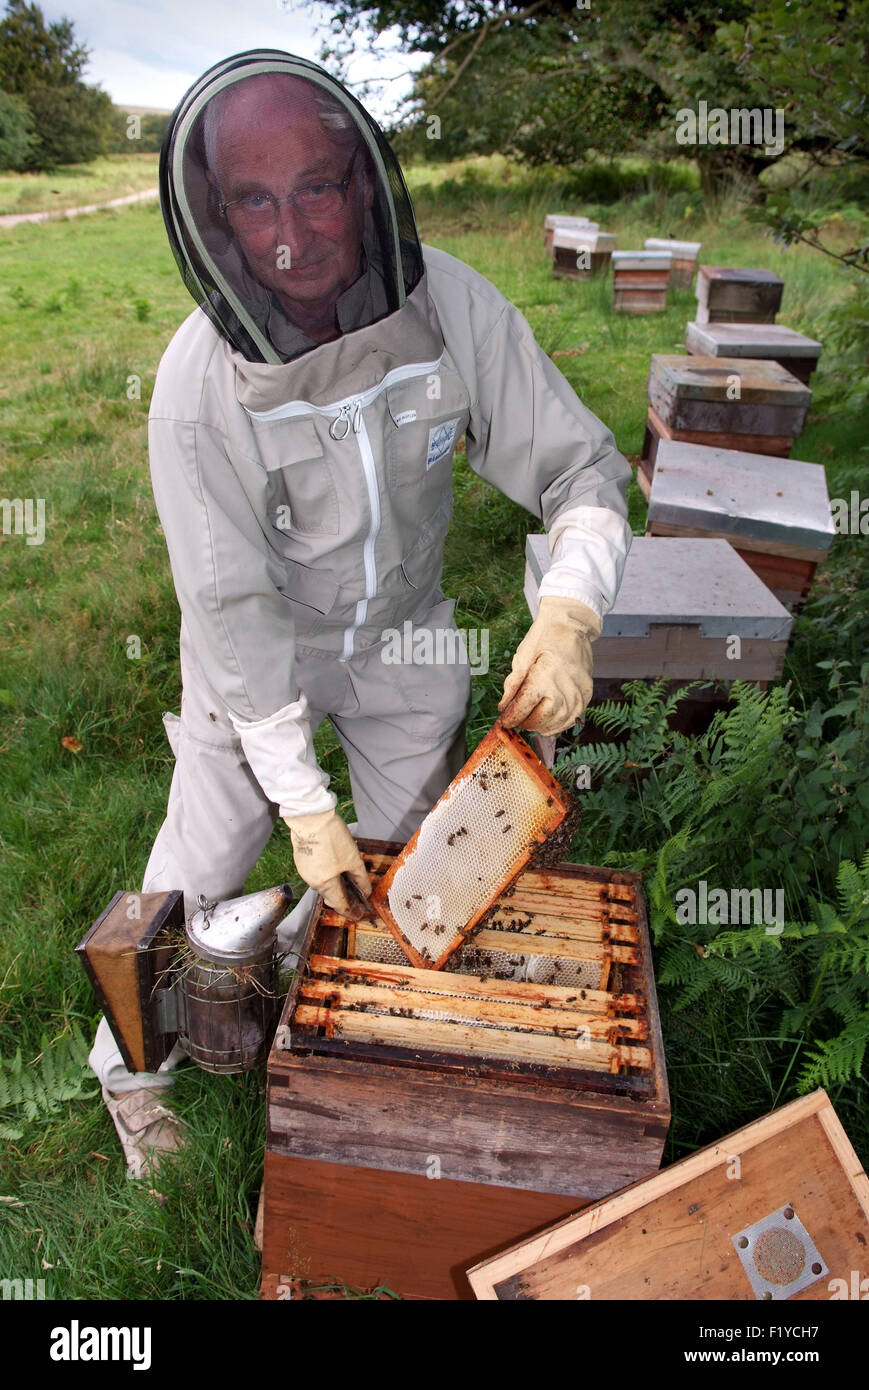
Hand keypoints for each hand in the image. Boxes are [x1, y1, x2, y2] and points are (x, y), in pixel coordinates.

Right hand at [282, 808, 371, 917]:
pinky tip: (335, 868)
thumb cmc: (332, 837)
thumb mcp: (353, 858)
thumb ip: (360, 878)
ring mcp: (305, 871)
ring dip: (336, 886)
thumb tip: (366, 891)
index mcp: (325, 884)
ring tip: (348, 882)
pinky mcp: (302, 861)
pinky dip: (327, 876)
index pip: (339, 905)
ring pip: (323, 885)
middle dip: (344, 900)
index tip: (359, 915)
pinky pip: (317, 874)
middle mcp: (312, 882)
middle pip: (330, 896)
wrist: (311, 818)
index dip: (351, 911)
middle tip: (357, 900)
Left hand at [498, 596, 600, 735]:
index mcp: (545, 675)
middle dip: (526, 723)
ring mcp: (579, 691)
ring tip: (531, 722)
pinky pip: (574, 717)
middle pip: (542, 718)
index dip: (512, 717)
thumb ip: (513, 684)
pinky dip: (560, 724)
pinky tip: (549, 722)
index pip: (525, 707)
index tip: (505, 721)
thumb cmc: (545, 636)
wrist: (572, 623)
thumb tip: (504, 706)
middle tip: (517, 720)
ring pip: (559, 722)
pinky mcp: (587, 693)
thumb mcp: (523, 656)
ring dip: (542, 726)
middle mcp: (565, 686)